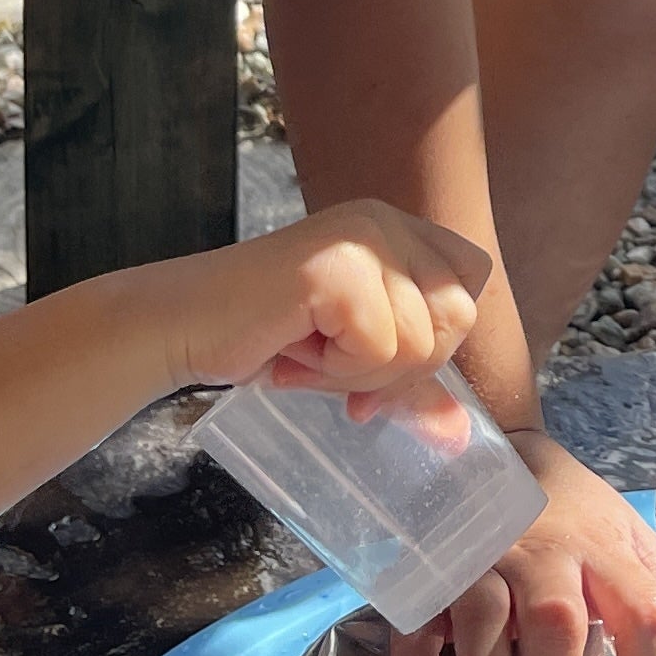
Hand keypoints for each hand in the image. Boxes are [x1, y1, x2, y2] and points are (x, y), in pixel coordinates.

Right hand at [173, 197, 491, 397]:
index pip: (472, 280)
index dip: (435, 336)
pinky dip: (334, 369)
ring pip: (421, 341)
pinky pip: (379, 347)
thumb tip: (460, 434)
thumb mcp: (354, 362)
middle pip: (458, 316)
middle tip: (335, 364)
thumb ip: (409, 386)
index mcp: (397, 229)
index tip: (376, 363)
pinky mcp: (335, 267)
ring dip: (359, 371)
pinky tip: (291, 348)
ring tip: (307, 351)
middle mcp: (385, 221)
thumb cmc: (265, 338)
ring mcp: (362, 238)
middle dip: (400, 365)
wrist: (184, 328)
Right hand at [392, 431, 655, 655]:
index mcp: (604, 546)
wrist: (499, 456)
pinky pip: (419, 633)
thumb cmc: (574, 517)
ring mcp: (480, 559)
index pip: (643, 607)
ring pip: (481, 619)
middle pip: (553, 618)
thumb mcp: (630, 544)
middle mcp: (542, 550)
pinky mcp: (430, 578)